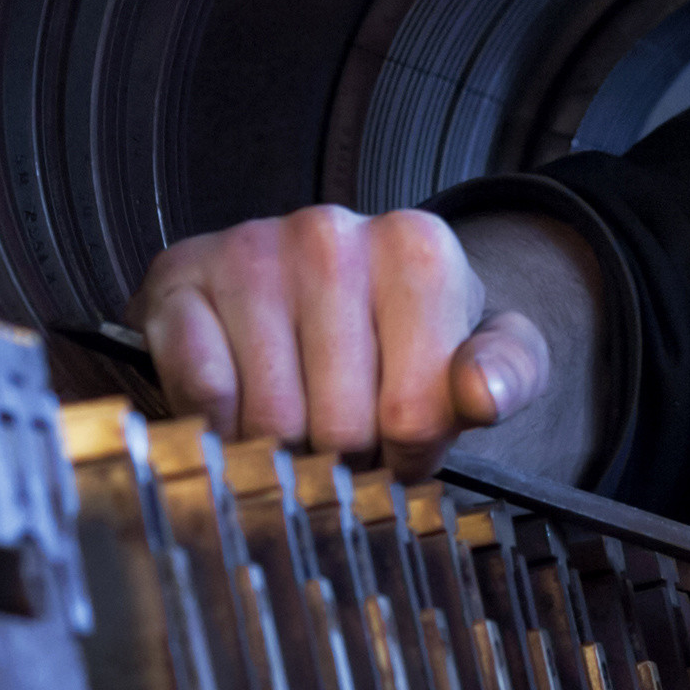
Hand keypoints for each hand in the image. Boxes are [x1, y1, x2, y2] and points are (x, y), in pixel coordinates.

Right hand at [135, 205, 557, 477]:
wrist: (317, 295)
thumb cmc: (407, 335)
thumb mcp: (486, 351)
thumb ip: (511, 373)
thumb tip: (482, 394)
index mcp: (418, 246)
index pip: (416, 414)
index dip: (406, 456)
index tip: (400, 439)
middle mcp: (330, 233)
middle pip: (340, 425)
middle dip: (344, 455)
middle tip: (343, 431)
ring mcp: (249, 249)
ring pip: (271, 419)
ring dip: (283, 449)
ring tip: (297, 418)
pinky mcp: (178, 277)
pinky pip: (202, 390)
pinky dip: (218, 423)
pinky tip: (238, 406)